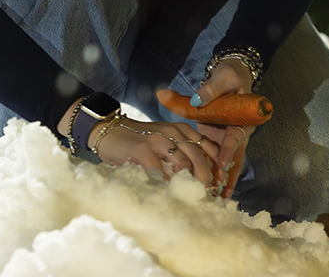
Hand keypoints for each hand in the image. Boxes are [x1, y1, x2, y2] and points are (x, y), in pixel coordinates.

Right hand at [92, 117, 221, 189]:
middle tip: (207, 197)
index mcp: (181, 130)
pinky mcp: (142, 149)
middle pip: (200, 157)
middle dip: (206, 180)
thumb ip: (181, 152)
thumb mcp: (165, 141)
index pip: (208, 147)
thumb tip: (203, 178)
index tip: (219, 186)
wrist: (109, 132)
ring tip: (191, 198)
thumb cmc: (139, 142)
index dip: (217, 168)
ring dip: (189, 183)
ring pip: (183, 163)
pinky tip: (167, 193)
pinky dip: (165, 183)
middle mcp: (172, 131)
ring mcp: (157, 139)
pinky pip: (159, 170)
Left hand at [191, 58, 255, 197]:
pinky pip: (216, 155)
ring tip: (216, 198)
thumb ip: (209, 90)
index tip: (222, 164)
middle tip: (220, 193)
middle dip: (227, 175)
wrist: (230, 73)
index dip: (228, 151)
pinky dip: (212, 169)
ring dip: (221, 178)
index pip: (235, 138)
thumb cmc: (230, 75)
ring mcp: (227, 136)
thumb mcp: (222, 78)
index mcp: (242, 118)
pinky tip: (208, 185)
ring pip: (227, 161)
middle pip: (235, 157)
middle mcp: (237, 131)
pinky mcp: (216, 136)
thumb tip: (195, 100)